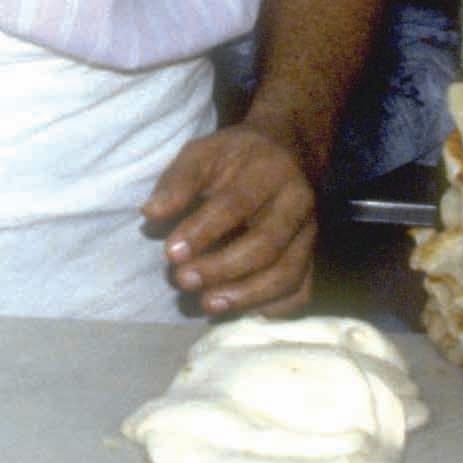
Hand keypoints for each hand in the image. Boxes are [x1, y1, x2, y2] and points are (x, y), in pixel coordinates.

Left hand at [141, 115, 317, 315]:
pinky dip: (275, 307)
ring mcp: (309, 233)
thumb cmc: (235, 156)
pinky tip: (244, 310)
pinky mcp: (311, 255)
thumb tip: (151, 214)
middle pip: (266, 245)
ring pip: (287, 273)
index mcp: (269, 171)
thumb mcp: (202, 152)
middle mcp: (297, 203)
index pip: (236, 204)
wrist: (287, 151)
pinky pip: (300, 289)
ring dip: (246, 295)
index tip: (171, 253)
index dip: (203, 231)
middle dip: (222, 268)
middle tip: (183, 281)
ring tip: (208, 304)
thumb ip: (178, 181)